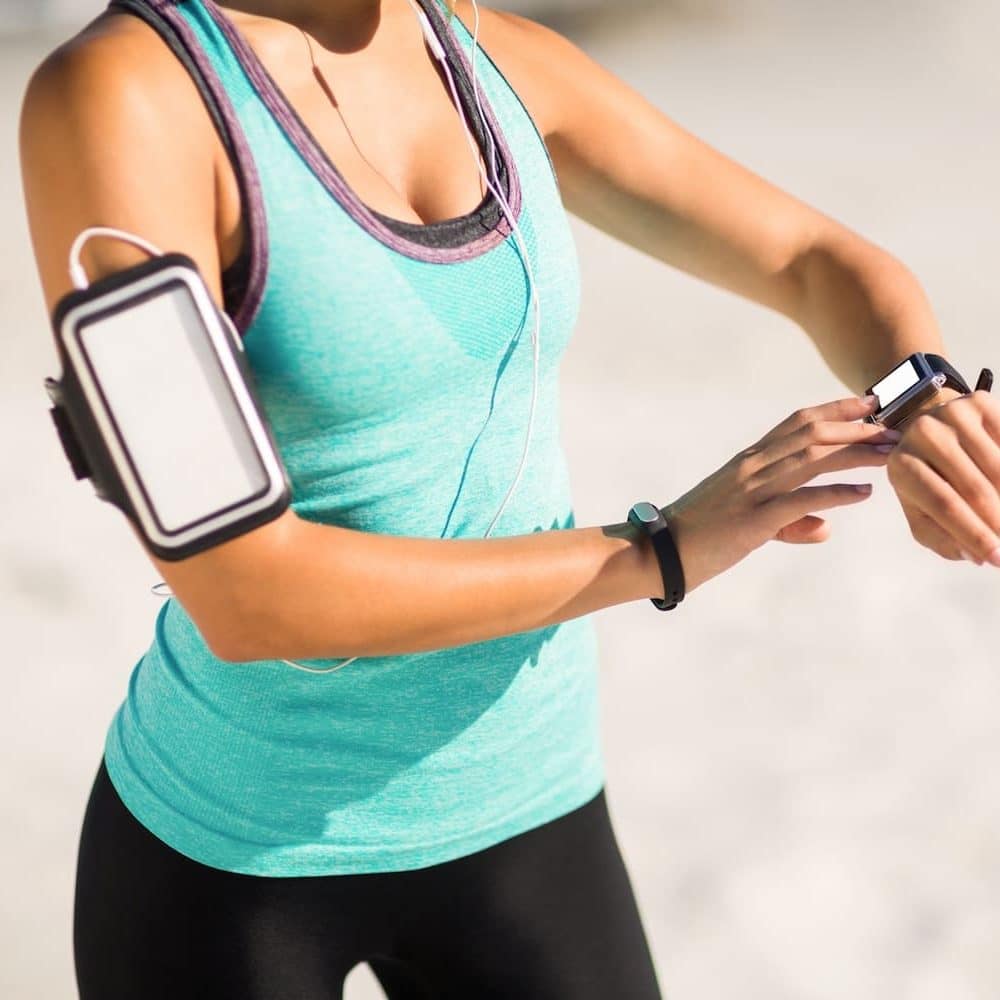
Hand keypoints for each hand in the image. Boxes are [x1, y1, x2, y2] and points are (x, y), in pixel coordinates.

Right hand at [661, 395, 897, 591]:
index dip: (836, 409)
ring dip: (856, 453)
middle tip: (893, 428)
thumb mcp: (747, 522)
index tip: (870, 403)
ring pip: (811, 458)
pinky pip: (802, 499)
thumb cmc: (700, 536)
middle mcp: (752, 467)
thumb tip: (825, 528)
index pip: (798, 423)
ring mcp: (751, 491)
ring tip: (889, 454)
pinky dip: (836, 493)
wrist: (659, 552)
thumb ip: (789, 521)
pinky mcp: (752, 520)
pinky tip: (863, 493)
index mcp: (748, 461)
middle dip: (857, 428)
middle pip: (811, 433)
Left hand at [886, 390, 999, 564]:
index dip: (976, 535)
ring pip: (998, 467)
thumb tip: (974, 554)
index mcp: (901, 466)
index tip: (999, 560)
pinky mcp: (980, 401)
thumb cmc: (928, 479)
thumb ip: (941, 537)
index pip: (945, 506)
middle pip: (975, 488)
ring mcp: (952, 414)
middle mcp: (922, 434)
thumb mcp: (921, 510)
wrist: (933, 431)